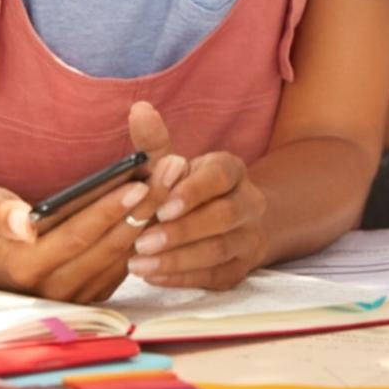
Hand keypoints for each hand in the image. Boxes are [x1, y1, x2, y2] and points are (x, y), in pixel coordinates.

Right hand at [0, 101, 186, 301]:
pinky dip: (147, 232)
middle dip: (145, 205)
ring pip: (124, 254)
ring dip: (154, 216)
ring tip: (176, 178)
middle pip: (110, 245)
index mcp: (26, 268)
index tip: (138, 182)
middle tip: (173, 169)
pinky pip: (125, 263)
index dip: (109, 210)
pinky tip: (166, 201)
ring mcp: (76, 296)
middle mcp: (54, 289)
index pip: (78, 235)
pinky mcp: (91, 295)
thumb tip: (23, 220)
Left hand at [128, 151, 265, 289]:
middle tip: (142, 242)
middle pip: (223, 217)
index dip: (192, 192)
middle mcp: (249, 202)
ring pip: (219, 250)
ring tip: (138, 265)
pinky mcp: (241, 268)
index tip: (161, 207)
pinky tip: (153, 277)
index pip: (220, 177)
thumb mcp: (172, 165)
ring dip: (176, 260)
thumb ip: (154, 142)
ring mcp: (249, 237)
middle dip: (181, 232)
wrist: (225, 222)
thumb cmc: (186, 189)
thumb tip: (138, 110)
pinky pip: (214, 277)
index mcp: (232, 170)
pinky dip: (182, 278)